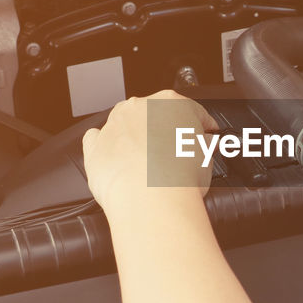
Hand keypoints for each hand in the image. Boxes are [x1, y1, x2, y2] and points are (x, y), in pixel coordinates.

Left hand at [81, 91, 218, 215]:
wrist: (149, 199)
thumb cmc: (179, 177)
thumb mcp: (206, 156)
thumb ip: (202, 144)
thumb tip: (203, 144)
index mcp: (171, 102)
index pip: (192, 110)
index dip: (202, 125)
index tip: (205, 135)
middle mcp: (140, 108)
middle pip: (156, 114)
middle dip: (166, 130)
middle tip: (178, 152)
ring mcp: (115, 125)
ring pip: (126, 123)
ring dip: (136, 136)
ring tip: (149, 161)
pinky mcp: (96, 146)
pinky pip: (98, 139)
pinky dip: (106, 145)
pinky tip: (118, 157)